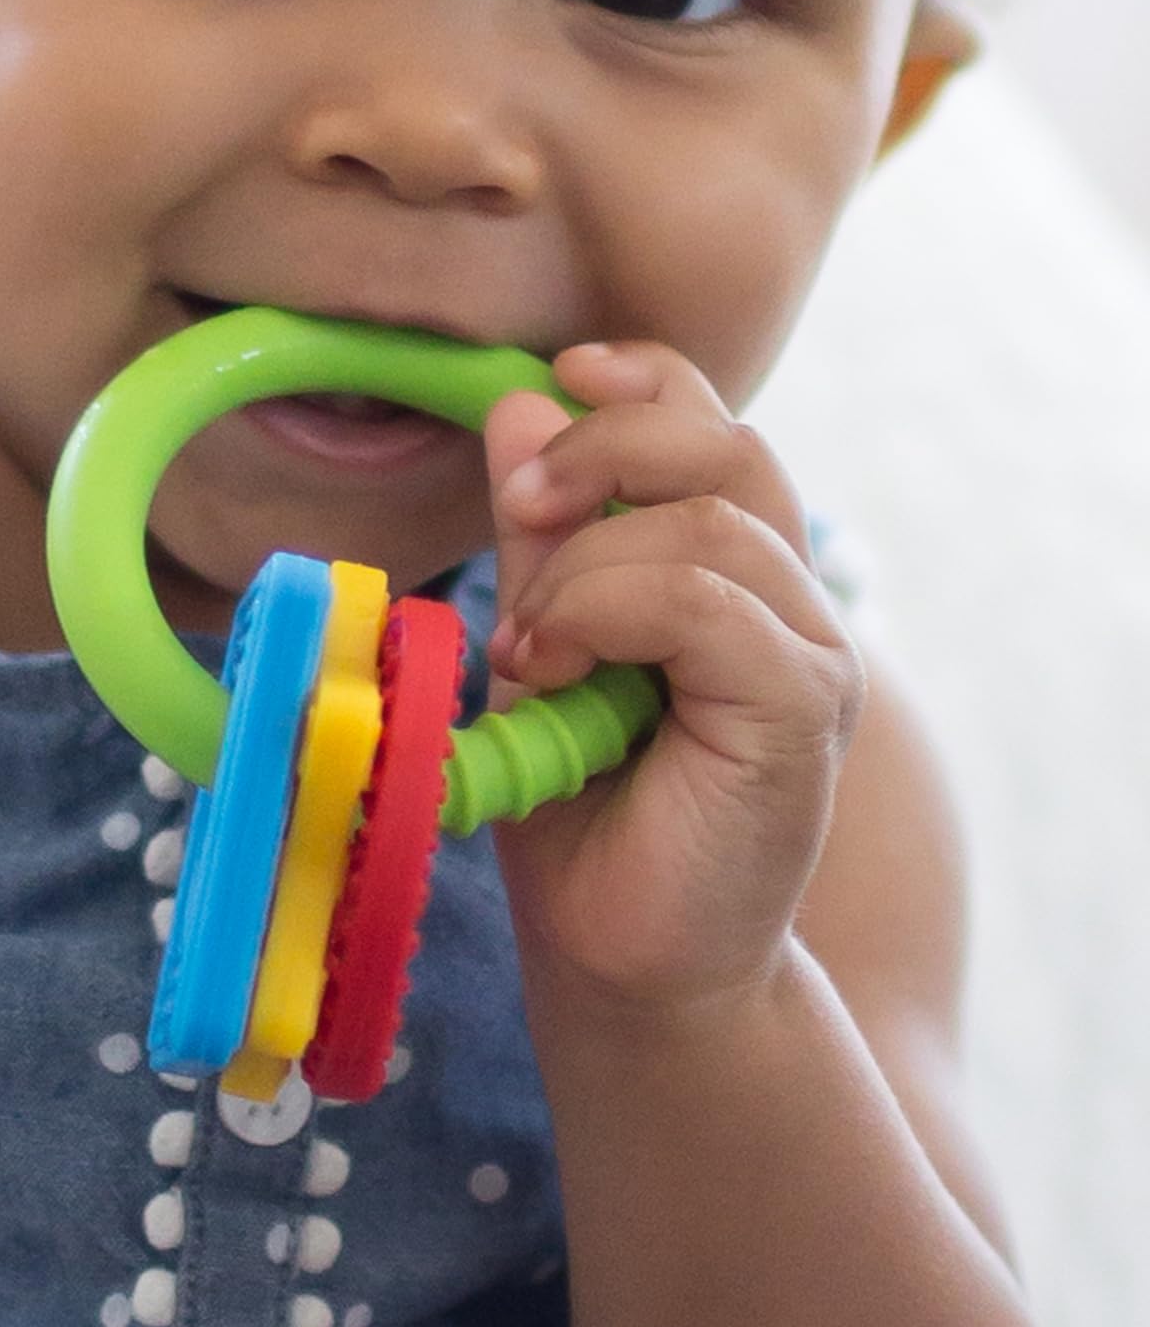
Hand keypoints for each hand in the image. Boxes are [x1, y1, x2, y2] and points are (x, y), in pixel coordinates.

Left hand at [478, 342, 862, 1015]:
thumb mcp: (541, 635)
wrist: (623, 950)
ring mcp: (807, 652)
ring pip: (704, 525)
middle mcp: (786, 596)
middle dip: (603, 448)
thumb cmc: (582, 800)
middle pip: (721, 442)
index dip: (641, 378)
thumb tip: (520, 402)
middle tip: (519, 508)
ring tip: (528, 644)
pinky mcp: (800, 710)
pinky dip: (610, 614)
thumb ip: (540, 534)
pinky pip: (708, 605)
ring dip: (585, 567)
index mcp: (729, 564)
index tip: (562, 375)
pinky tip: (557, 667)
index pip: (709, 418)